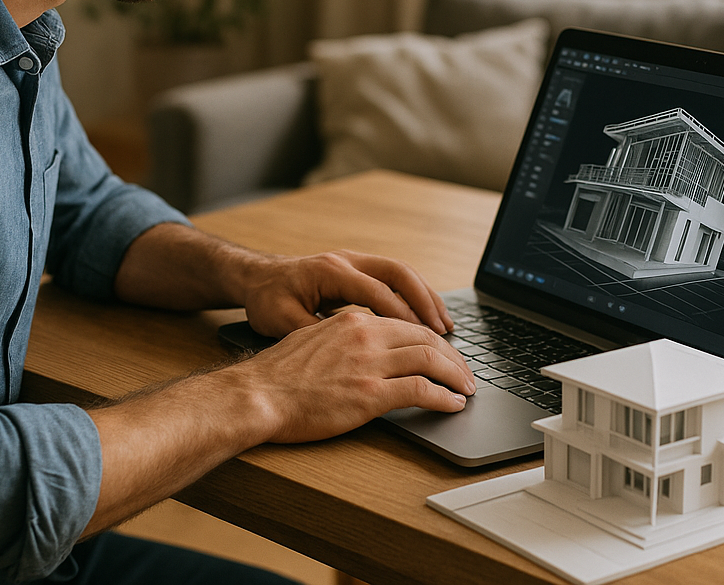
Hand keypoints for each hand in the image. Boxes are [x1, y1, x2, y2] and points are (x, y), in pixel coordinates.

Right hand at [229, 309, 475, 442]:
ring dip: (455, 375)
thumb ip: (344, 338)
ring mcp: (369, 363)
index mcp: (353, 319)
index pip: (406, 322)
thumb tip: (366, 349)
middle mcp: (365, 334)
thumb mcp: (314, 338)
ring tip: (466, 388)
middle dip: (452, 355)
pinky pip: (421, 390)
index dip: (432, 338)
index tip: (445, 351)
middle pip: (425, 337)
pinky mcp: (369, 394)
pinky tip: (453, 404)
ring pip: (430, 359)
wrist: (256, 395)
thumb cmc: (278, 374)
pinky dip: (444, 396)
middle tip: (465, 372)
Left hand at [235, 248, 454, 338]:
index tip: (425, 339)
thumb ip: (316, 333)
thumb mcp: (282, 321)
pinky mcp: (358, 270)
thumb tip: (347, 354)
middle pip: (399, 273)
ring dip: (426, 299)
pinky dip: (413, 298)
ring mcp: (354, 261)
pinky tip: (426, 321)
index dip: (403, 316)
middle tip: (445, 333)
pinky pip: (394, 279)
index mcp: (331, 271)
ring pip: (402, 273)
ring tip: (447, 328)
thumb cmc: (266, 300)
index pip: (377, 291)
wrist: (255, 277)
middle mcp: (347, 260)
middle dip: (425, 302)